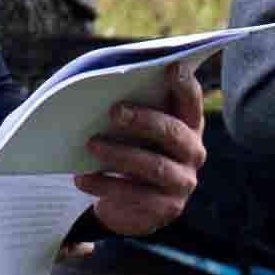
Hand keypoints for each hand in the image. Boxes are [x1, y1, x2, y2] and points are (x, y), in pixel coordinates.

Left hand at [70, 73, 207, 240]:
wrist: (129, 206)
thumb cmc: (129, 152)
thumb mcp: (134, 131)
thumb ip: (132, 108)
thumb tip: (102, 89)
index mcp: (189, 126)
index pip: (191, 102)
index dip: (185, 84)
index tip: (172, 66)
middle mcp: (193, 153)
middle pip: (173, 133)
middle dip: (143, 120)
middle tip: (114, 110)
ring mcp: (182, 182)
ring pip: (154, 165)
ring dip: (120, 154)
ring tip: (90, 144)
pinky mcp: (166, 208)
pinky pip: (135, 195)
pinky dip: (105, 184)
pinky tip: (81, 177)